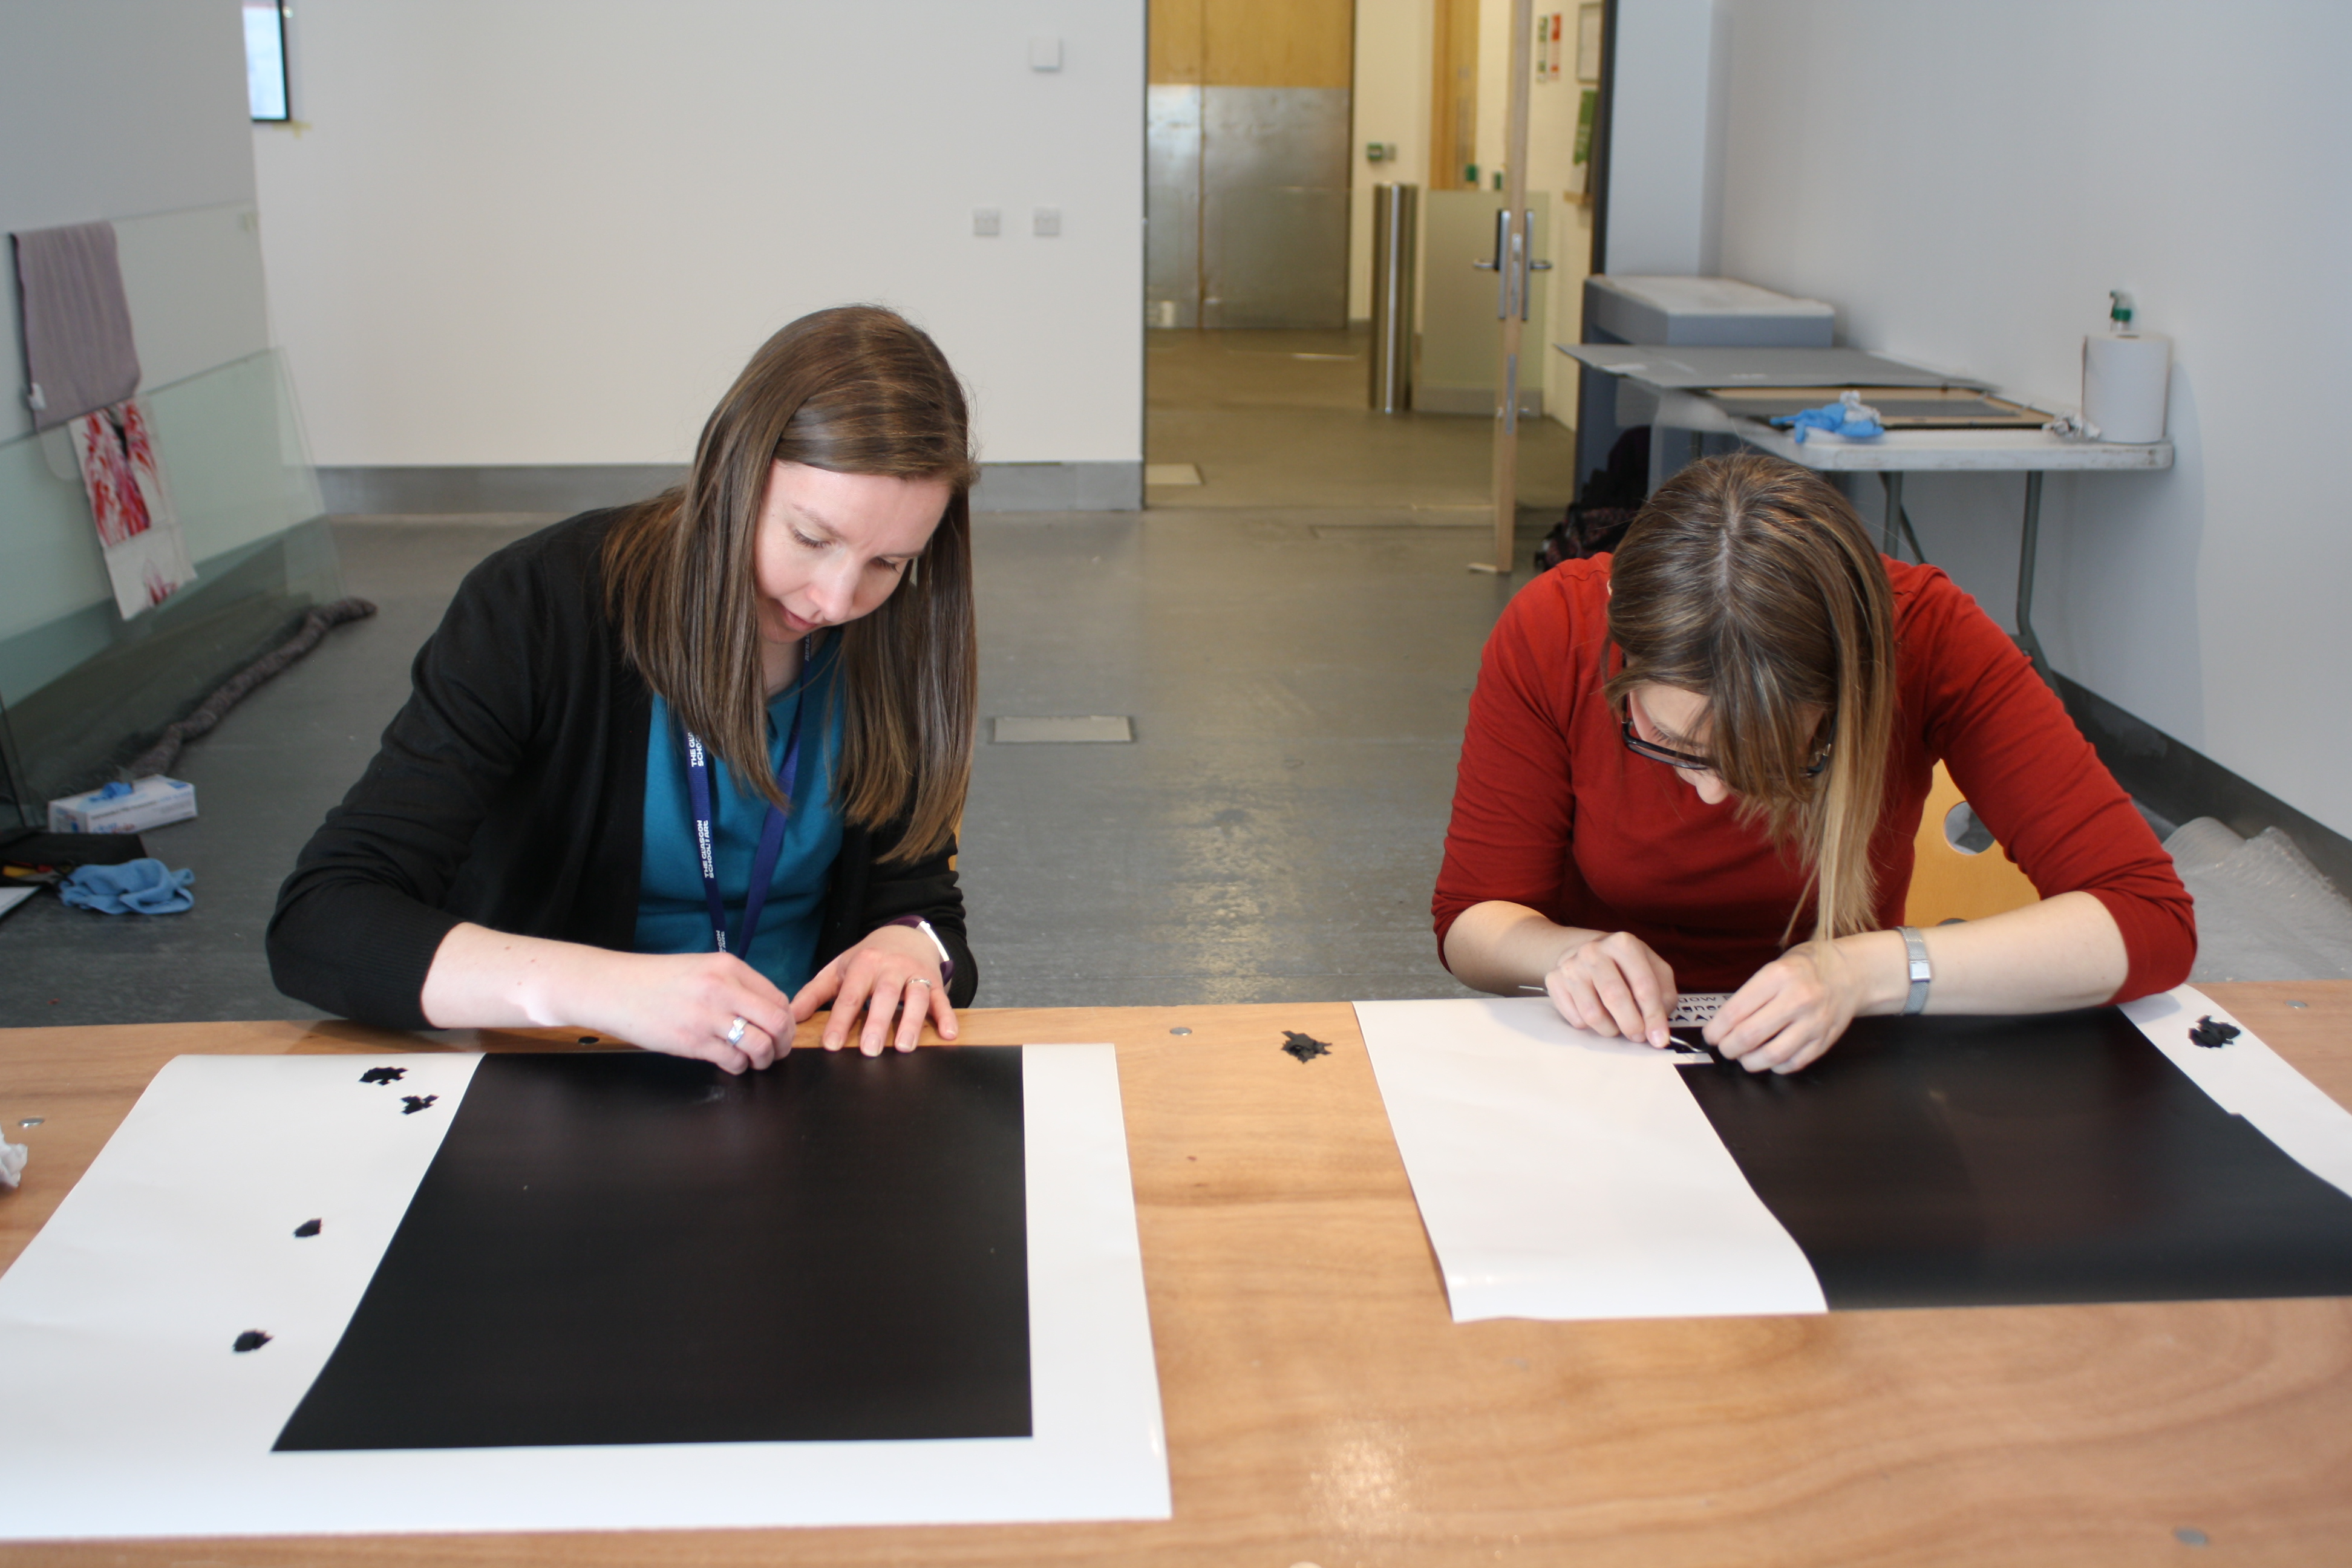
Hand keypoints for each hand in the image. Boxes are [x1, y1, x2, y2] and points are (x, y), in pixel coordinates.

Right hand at [582, 950, 793, 1073]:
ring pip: (761, 1045)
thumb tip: (764, 1009)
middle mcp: (723, 989)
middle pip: (778, 1021)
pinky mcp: (692, 1042)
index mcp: (729, 967)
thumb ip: (734, 984)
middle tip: (778, 1050)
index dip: (786, 1019)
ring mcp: (708, 1017)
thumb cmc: (655, 980)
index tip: (782, 1030)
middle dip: (785, 1042)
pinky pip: (733, 1061)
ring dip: (765, 1058)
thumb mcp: (701, 968)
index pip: (777, 997)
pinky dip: (739, 1067)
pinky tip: (732, 1064)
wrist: (614, 988)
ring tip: (756, 1060)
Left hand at [792, 923, 959, 1055]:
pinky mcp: (935, 981)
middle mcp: (891, 967)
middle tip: (869, 1050)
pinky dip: (947, 1016)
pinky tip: (948, 1035)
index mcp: (864, 964)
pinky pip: (942, 999)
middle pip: (886, 996)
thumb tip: (790, 1015)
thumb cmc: (867, 959)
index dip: (839, 1021)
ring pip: (917, 997)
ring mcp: (916, 973)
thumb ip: (814, 993)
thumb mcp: (838, 970)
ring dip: (912, 1022)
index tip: (831, 1044)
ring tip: (904, 1048)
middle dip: (878, 1023)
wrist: (905, 934)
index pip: (850, 996)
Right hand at [1544, 931, 1678, 1048]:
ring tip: (1617, 1025)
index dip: (1654, 1017)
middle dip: (1631, 1025)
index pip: (1644, 986)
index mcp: (1623, 943)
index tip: (1659, 1039)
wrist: (1585, 951)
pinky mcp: (1554, 980)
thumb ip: (1663, 995)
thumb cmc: (1625, 965)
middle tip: (1638, 1037)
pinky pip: (1575, 1018)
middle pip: (1615, 997)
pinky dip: (1590, 1026)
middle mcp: (1594, 950)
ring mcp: (1571, 965)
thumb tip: (1658, 1029)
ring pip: (1592, 1014)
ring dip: (1610, 1029)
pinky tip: (1598, 1014)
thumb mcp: (1653, 968)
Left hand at [1705, 940, 1864, 1073]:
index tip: (1711, 1035)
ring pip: (1771, 1055)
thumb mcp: (1775, 966)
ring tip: (1744, 1057)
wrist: (1851, 972)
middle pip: (1750, 1036)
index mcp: (1778, 977)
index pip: (1736, 1011)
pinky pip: (1794, 1062)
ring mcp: (1814, 1022)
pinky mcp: (1825, 1039)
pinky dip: (1776, 1066)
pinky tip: (1770, 1059)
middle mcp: (1797, 999)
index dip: (1716, 1029)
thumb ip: (1752, 993)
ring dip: (1750, 1062)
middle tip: (1725, 1048)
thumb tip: (1724, 1023)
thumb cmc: (1807, 968)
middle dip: (1729, 1048)